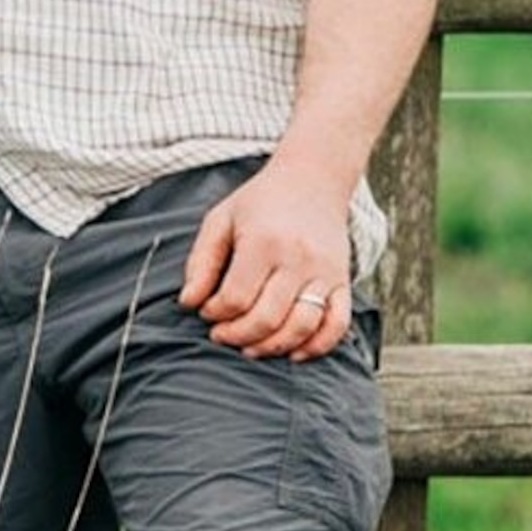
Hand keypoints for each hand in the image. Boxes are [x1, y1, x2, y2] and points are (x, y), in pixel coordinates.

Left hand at [178, 154, 355, 360]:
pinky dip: (317, 346)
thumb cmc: (260, 202)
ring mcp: (324, 272)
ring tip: (250, 347)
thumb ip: (201, 262)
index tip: (206, 311)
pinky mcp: (342, 281)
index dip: (215, 314)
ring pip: (301, 327)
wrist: (314, 178)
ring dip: (272, 347)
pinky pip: (337, 324)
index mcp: (264, 242)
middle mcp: (298, 259)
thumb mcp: (221, 220)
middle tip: (222, 335)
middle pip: (267, 319)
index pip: (236, 298)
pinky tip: (293, 353)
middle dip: (237, 336)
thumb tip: (189, 303)